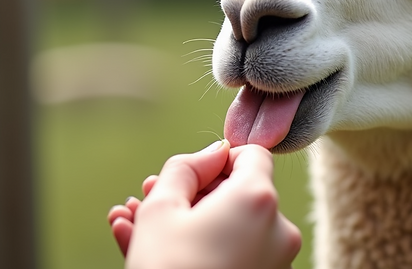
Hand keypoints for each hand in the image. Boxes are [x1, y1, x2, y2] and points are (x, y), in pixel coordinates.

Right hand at [107, 140, 301, 268]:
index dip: (216, 160)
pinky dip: (201, 250)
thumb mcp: (161, 208)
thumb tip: (212, 153)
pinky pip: (232, 256)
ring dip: (186, 225)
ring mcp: (275, 263)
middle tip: (145, 200)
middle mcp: (278, 230)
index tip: (186, 176)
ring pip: (228, 229)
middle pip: (237, 194)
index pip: (251, 155)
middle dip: (190, 196)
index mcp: (258, 199)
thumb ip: (186, 167)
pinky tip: (150, 251)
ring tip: (133, 227)